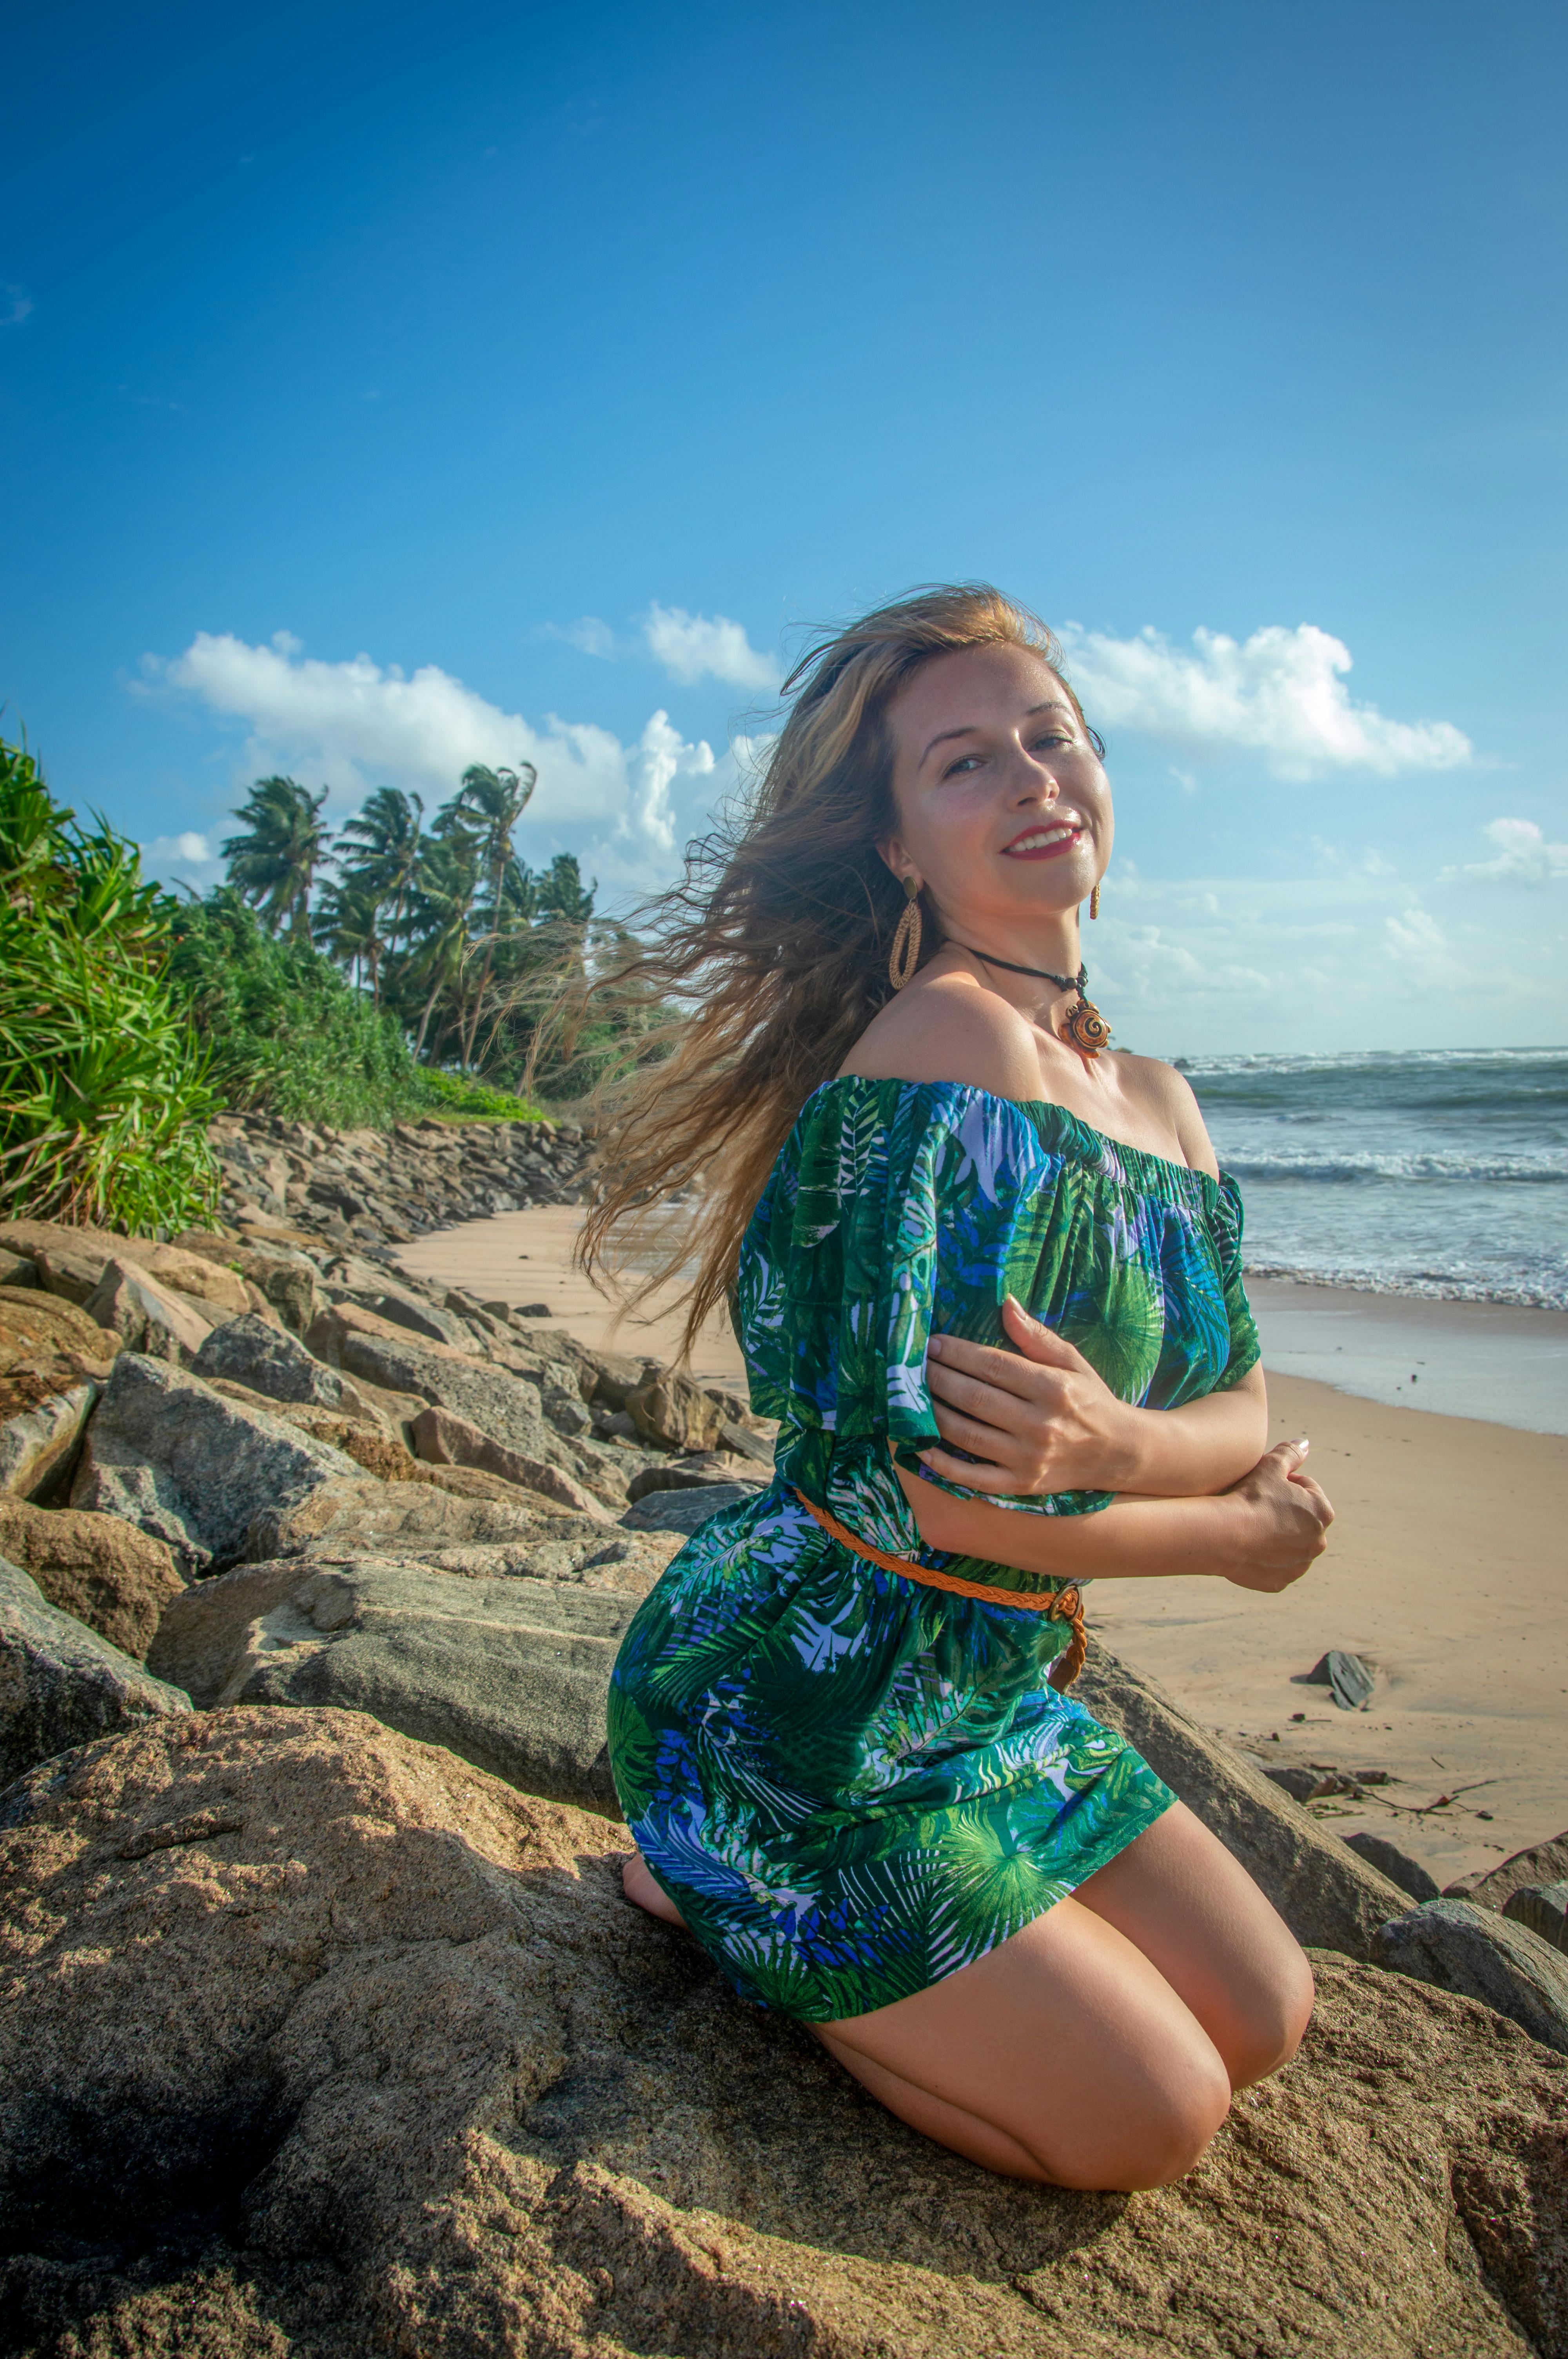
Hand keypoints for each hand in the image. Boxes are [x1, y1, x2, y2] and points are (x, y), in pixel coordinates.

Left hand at [920, 1295, 1139, 1494]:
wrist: (1117, 1453)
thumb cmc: (1090, 1400)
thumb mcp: (1072, 1361)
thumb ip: (1037, 1336)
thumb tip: (1005, 1302)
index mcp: (1054, 1388)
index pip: (994, 1366)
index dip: (958, 1353)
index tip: (933, 1343)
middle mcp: (1040, 1425)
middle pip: (974, 1398)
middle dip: (938, 1378)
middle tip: (913, 1366)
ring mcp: (1028, 1459)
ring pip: (966, 1434)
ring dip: (933, 1413)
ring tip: (911, 1396)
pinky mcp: (1020, 1485)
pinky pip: (972, 1477)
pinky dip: (941, 1464)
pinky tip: (919, 1446)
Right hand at [1218, 1440, 1334, 1592]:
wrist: (1226, 1534)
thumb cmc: (1251, 1496)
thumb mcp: (1271, 1465)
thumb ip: (1291, 1453)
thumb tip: (1304, 1444)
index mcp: (1322, 1512)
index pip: (1306, 1489)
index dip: (1284, 1482)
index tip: (1264, 1485)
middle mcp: (1318, 1542)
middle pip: (1299, 1519)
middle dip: (1283, 1511)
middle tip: (1256, 1504)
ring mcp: (1300, 1565)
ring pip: (1289, 1544)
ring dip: (1276, 1535)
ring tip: (1250, 1525)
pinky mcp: (1280, 1582)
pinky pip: (1274, 1566)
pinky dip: (1264, 1558)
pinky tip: (1248, 1546)